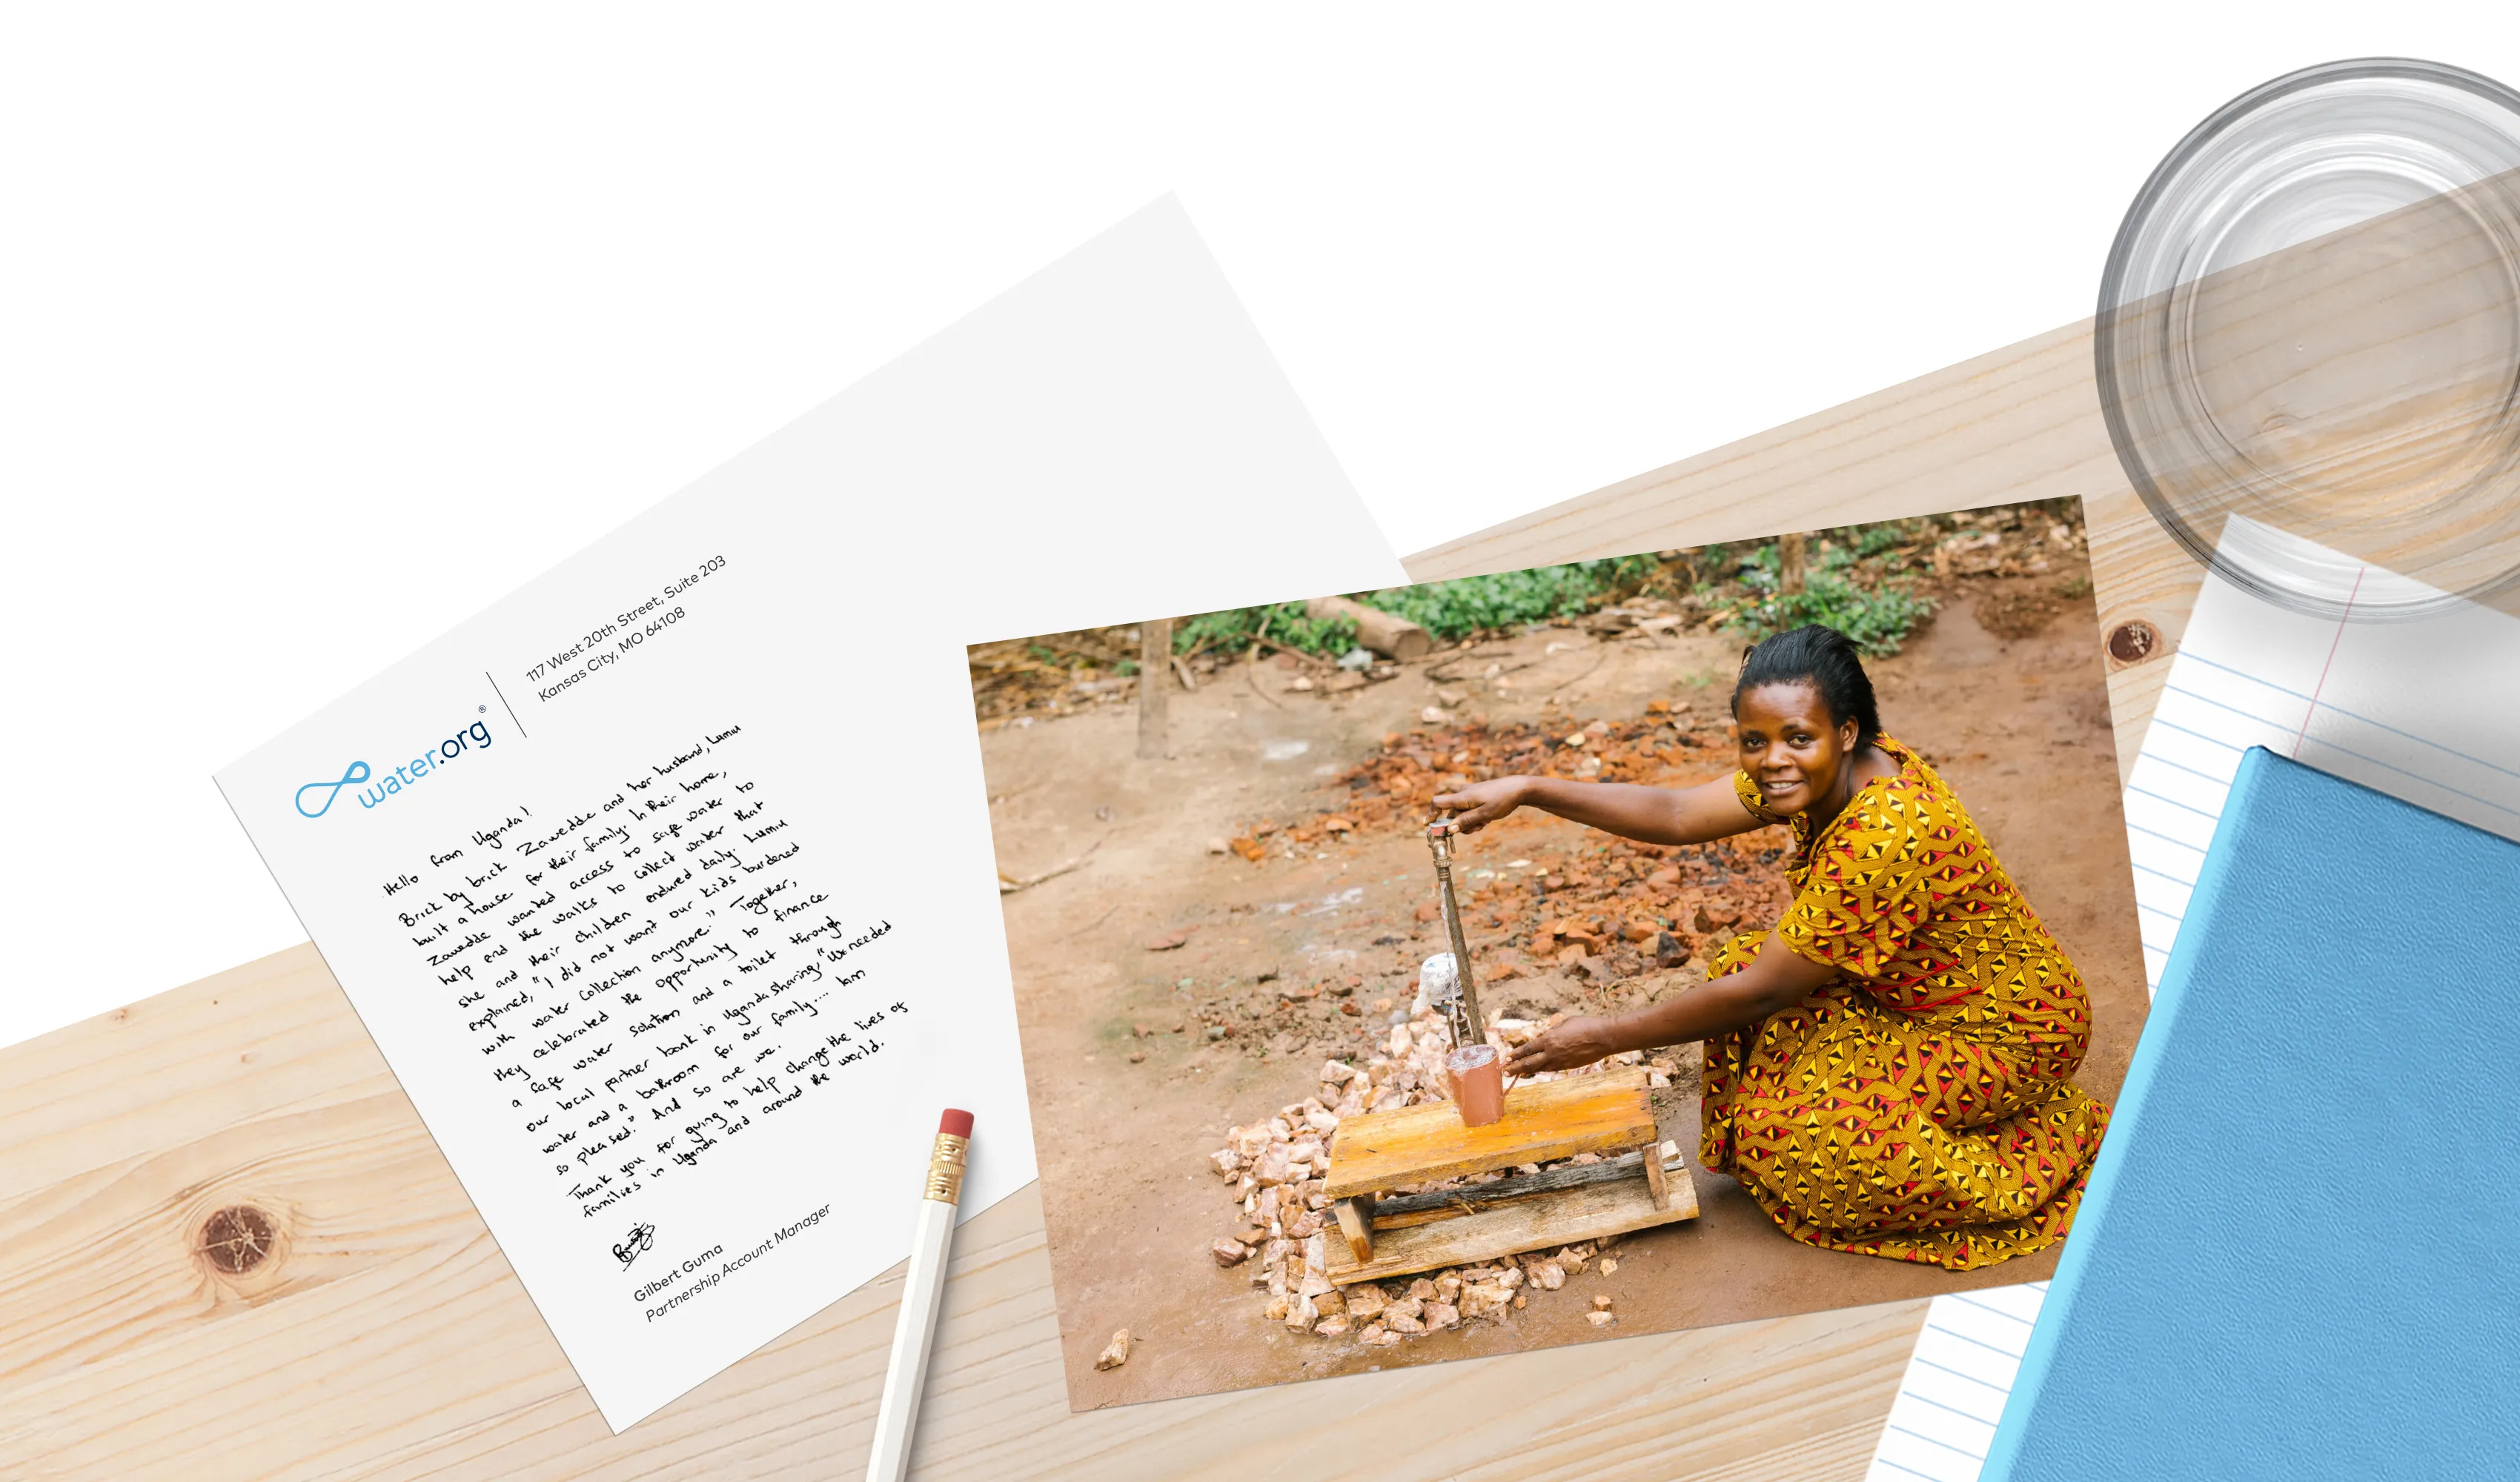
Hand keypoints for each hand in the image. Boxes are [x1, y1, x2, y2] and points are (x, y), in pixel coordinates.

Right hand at [1430, 776, 1528, 834]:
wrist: (1519, 788)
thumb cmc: (1502, 800)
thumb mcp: (1485, 814)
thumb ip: (1466, 821)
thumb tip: (1449, 829)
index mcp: (1462, 796)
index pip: (1438, 803)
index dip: (1431, 814)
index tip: (1428, 826)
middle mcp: (1463, 794)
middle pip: (1452, 814)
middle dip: (1462, 825)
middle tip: (1479, 827)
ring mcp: (1470, 794)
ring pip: (1462, 814)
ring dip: (1470, 822)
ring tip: (1486, 821)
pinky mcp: (1476, 796)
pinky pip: (1469, 809)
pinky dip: (1475, 816)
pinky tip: (1488, 817)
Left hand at [1502, 1014, 1623, 1074]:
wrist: (1604, 1038)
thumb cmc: (1585, 1025)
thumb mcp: (1565, 1023)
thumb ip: (1552, 1031)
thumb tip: (1545, 1037)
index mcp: (1549, 1039)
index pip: (1528, 1049)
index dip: (1516, 1054)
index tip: (1507, 1058)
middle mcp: (1552, 1053)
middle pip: (1529, 1063)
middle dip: (1516, 1068)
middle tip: (1505, 1072)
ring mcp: (1561, 1062)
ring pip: (1540, 1068)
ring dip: (1528, 1071)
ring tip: (1518, 1073)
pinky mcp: (1569, 1067)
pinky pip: (1552, 1069)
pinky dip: (1543, 1069)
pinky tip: (1538, 1070)